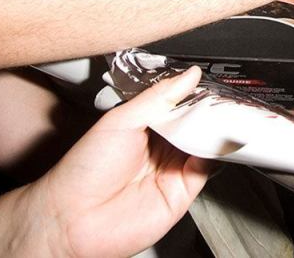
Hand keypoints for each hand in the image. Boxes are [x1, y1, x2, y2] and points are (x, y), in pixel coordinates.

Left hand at [29, 67, 210, 256]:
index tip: (208, 80)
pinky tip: (212, 143)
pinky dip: (215, 156)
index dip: (195, 91)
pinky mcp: (182, 190)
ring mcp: (173, 167)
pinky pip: (207, 169)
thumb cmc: (83, 170)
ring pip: (206, 144)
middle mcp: (162, 145)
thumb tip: (188, 75)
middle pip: (197, 123)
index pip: (180, 102)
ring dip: (215, 131)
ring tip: (220, 117)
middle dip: (209, 110)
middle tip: (220, 98)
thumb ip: (157, 97)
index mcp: (146, 124)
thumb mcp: (120, 120)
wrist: (73, 217)